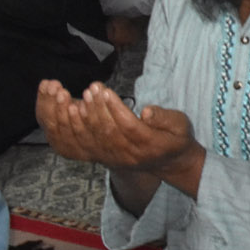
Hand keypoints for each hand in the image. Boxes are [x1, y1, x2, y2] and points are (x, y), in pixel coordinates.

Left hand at [35, 81, 199, 177]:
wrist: (166, 162)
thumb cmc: (174, 137)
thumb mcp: (180, 125)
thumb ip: (165, 117)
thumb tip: (146, 112)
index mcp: (148, 144)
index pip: (128, 126)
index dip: (114, 108)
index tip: (106, 90)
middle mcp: (126, 154)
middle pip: (106, 131)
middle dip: (96, 108)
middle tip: (92, 88)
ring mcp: (111, 158)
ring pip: (91, 138)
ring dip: (82, 116)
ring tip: (80, 95)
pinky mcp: (100, 157)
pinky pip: (81, 145)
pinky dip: (71, 128)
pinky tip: (69, 110)